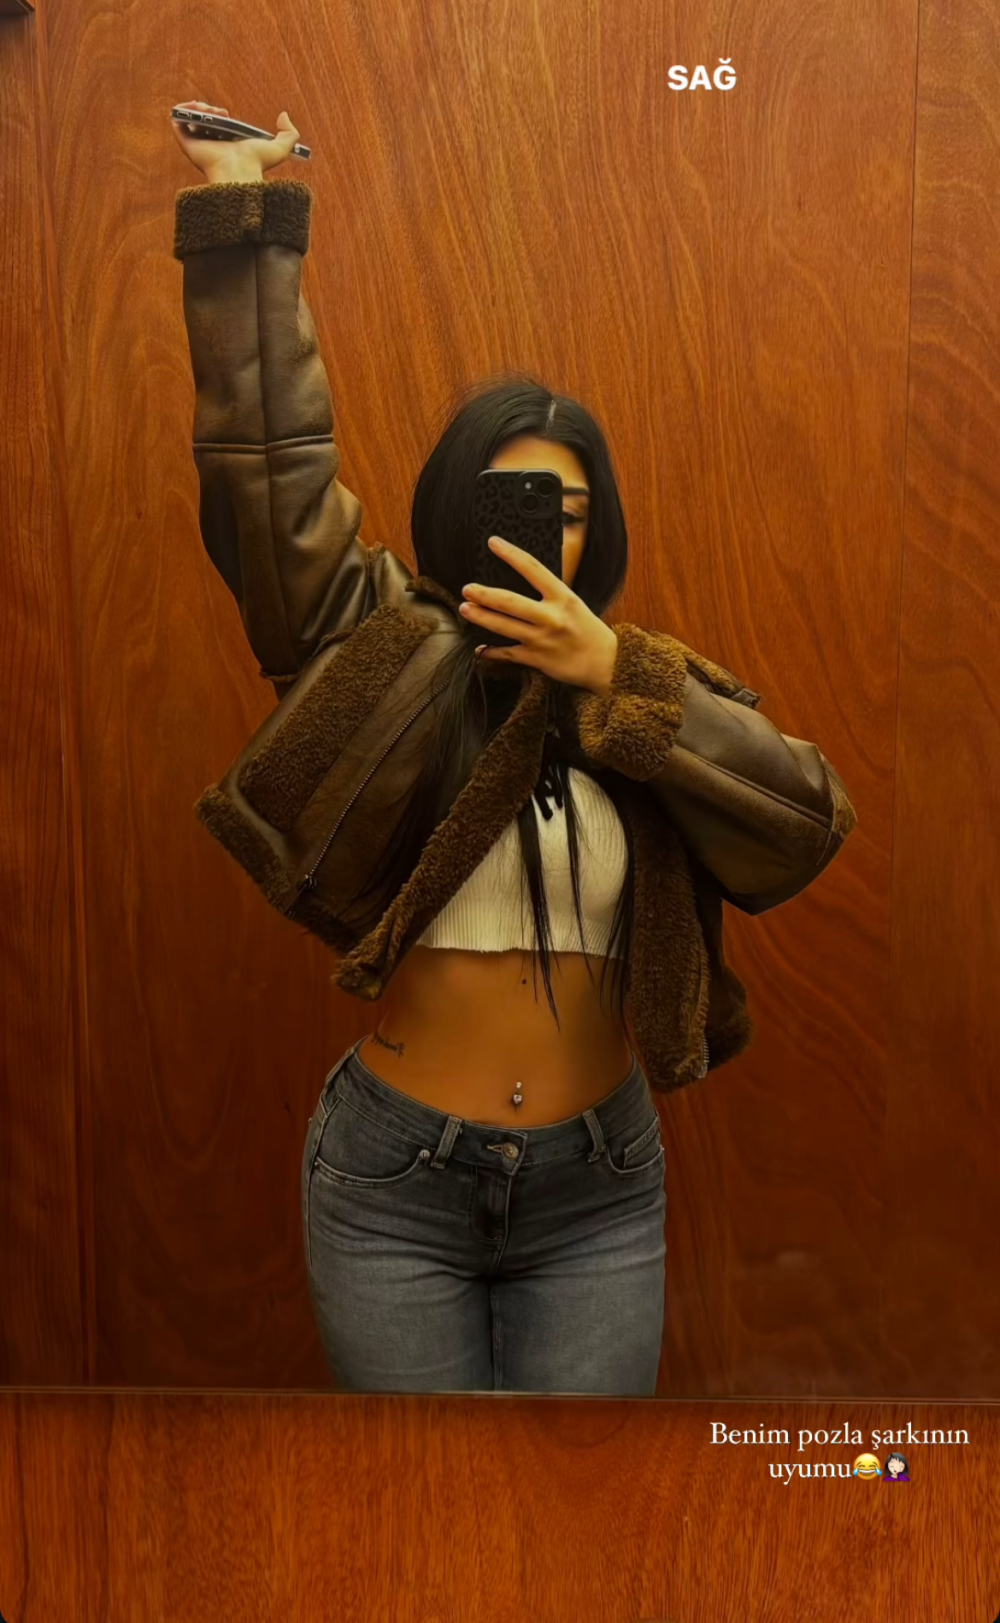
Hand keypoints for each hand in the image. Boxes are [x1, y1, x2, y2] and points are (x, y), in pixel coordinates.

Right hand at [170, 102, 299, 179]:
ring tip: (208, 110)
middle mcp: (210, 146)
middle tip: (218, 112)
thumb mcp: (281, 148)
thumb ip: (290, 133)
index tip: (226, 113)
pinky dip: (182, 110)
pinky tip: (195, 108)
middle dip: (208, 109)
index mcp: (226, 146)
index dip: (218, 114)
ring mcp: (196, 145)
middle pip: (202, 120)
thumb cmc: (257, 164)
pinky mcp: (186, 144)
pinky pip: (176, 122)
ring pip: (189, 119)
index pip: (217, 126)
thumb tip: (283, 115)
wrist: (239, 172)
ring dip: (196, 108)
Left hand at [459, 537, 618, 694]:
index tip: (493, 543)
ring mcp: (542, 639)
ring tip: (465, 609)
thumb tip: (521, 579)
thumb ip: (549, 593)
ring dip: (481, 617)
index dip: (510, 554)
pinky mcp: (536, 659)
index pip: (532, 568)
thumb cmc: (588, 630)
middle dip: (484, 594)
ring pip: (503, 626)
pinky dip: (491, 652)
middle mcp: (551, 616)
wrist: (606, 662)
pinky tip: (480, 648)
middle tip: (467, 588)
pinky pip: (507, 654)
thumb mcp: (572, 603)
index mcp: (562, 597)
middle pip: (509, 601)